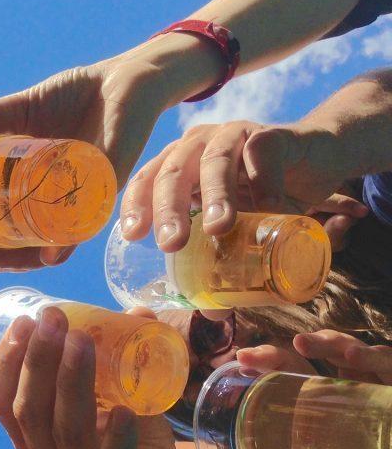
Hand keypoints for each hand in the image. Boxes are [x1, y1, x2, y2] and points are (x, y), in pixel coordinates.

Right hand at [0, 54, 174, 271]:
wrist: (124, 76)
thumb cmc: (76, 97)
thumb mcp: (24, 108)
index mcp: (44, 195)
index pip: (13, 236)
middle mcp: (66, 206)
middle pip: (30, 250)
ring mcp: (89, 199)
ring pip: (56, 244)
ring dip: (22, 257)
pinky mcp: (112, 183)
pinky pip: (90, 217)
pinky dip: (69, 236)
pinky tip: (50, 251)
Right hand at [0, 306, 200, 448]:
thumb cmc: (130, 445)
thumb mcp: (117, 397)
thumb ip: (119, 360)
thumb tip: (134, 311)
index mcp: (34, 443)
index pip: (3, 404)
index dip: (7, 362)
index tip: (25, 321)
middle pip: (30, 412)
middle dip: (38, 360)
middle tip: (54, 319)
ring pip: (66, 434)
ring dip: (71, 383)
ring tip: (82, 341)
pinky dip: (116, 441)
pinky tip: (122, 410)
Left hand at [119, 120, 368, 252]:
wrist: (318, 160)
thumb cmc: (265, 198)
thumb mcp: (238, 231)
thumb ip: (224, 263)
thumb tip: (213, 315)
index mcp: (178, 165)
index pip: (146, 180)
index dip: (135, 204)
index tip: (131, 234)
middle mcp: (198, 145)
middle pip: (173, 173)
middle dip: (168, 208)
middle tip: (170, 244)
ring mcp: (232, 135)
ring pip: (213, 161)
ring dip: (214, 195)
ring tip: (217, 228)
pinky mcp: (269, 133)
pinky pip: (261, 154)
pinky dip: (265, 184)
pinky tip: (270, 208)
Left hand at [213, 331, 391, 448]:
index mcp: (318, 422)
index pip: (295, 374)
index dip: (272, 359)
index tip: (242, 359)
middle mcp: (351, 411)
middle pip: (334, 359)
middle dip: (315, 341)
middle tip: (286, 347)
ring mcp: (382, 414)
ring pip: (371, 363)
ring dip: (351, 347)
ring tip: (330, 349)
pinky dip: (387, 366)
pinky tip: (368, 363)